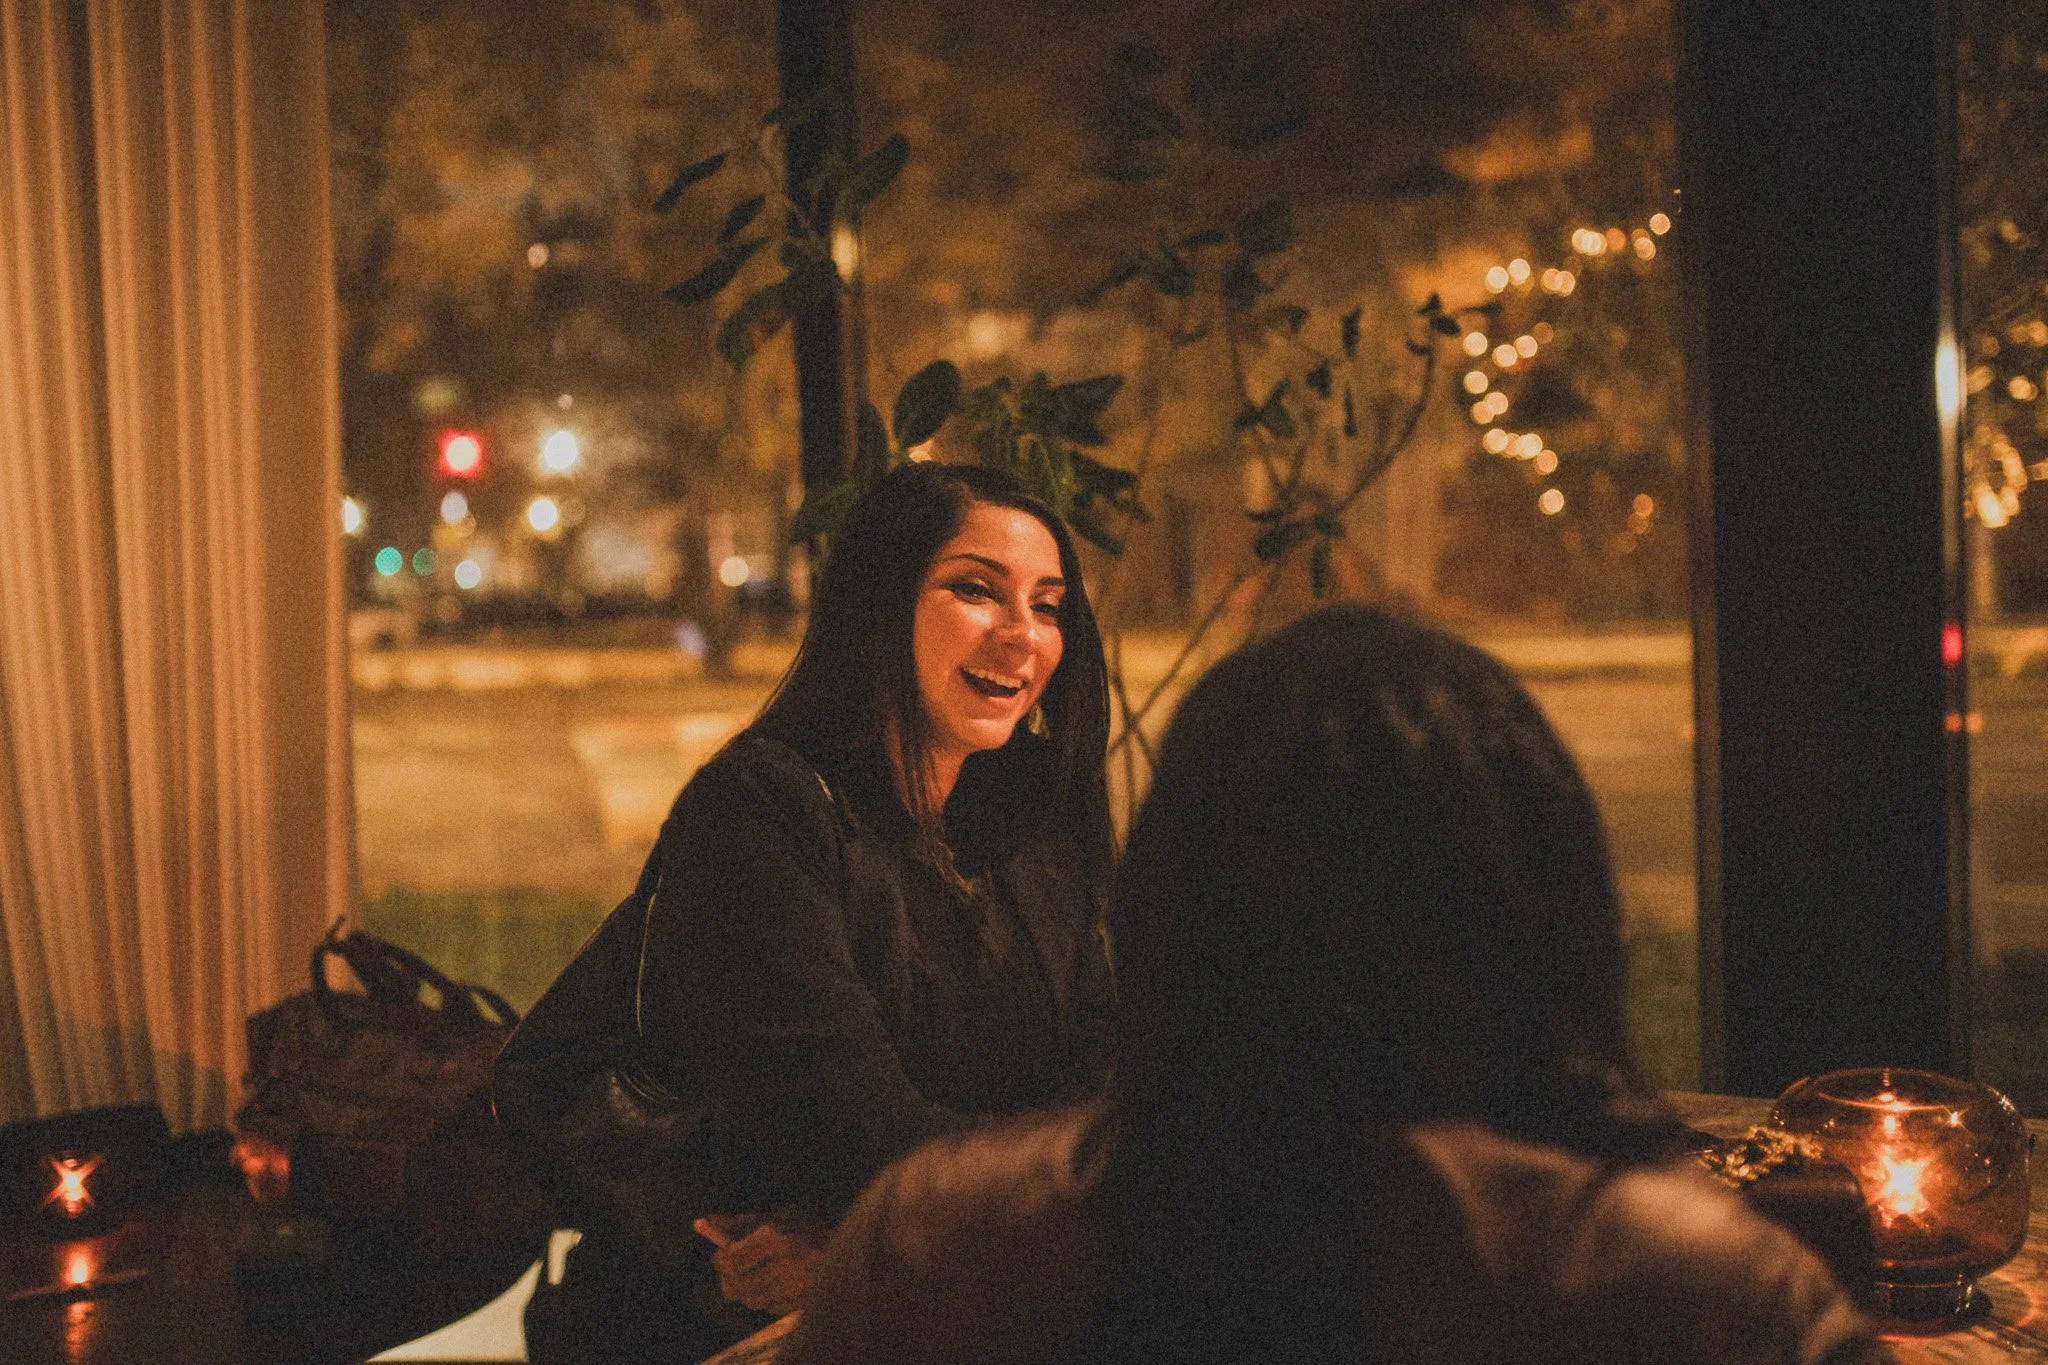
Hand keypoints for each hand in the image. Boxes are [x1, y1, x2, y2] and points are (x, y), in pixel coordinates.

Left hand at [693, 1208, 825, 1314]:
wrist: (850, 1246)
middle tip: (731, 1269)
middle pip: (736, 1287)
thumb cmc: (806, 1227)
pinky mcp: (802, 1302)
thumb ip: (740, 1222)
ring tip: (754, 1275)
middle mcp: (784, 1264)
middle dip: (728, 1279)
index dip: (720, 1260)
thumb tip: (708, 1222)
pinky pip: (770, 1308)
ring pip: (751, 1300)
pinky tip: (774, 1284)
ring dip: (746, 1289)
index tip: (720, 1254)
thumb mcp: (775, 1216)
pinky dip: (766, 1298)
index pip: (731, 1260)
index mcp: (775, 1236)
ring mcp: (795, 1287)